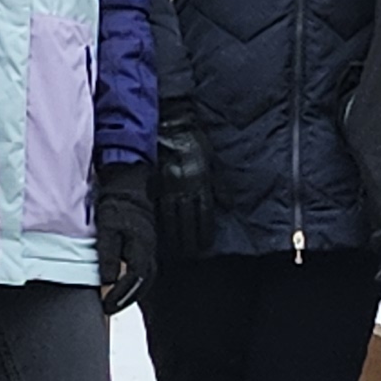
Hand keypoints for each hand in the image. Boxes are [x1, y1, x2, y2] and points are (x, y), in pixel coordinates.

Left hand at [96, 162, 157, 312]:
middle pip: (142, 282)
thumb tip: (108, 279)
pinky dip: (134, 283)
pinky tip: (124, 287)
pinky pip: (144, 271)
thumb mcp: (107, 227)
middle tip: (109, 307)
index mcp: (140, 246)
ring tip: (115, 302)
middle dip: (126, 298)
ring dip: (131, 293)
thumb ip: (108, 254)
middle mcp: (149, 250)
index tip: (106, 304)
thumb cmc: (117, 205)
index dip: (120, 294)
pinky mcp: (146, 247)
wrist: (129, 187)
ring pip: (145, 278)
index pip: (134, 278)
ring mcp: (150, 248)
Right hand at [151, 125, 214, 261]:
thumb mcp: (212, 160)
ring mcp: (166, 185)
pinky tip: (158, 234)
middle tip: (189, 255)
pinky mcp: (152, 183)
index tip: (204, 246)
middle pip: (186, 220)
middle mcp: (183, 186)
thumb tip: (228, 205)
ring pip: (169, 218)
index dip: (204, 232)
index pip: (204, 214)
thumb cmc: (193, 141)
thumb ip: (219, 185)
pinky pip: (155, 207)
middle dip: (189, 240)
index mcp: (200, 180)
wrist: (170, 124)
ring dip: (173, 237)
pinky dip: (157, 223)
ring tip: (175, 252)